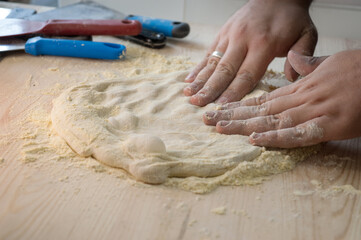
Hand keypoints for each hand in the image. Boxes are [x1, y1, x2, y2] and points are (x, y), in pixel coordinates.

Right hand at [184, 0, 316, 105]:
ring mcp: (230, 35)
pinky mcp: (222, 33)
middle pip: (224, 70)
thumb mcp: (307, 33)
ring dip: (200, 80)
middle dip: (210, 89)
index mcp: (265, 43)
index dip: (233, 92)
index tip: (222, 107)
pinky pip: (208, 52)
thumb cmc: (291, 19)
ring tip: (189, 95)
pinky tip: (189, 80)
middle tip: (198, 105)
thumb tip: (291, 78)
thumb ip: (303, 55)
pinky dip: (198, 67)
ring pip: (212, 62)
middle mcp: (243, 39)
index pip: (246, 74)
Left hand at [203, 49, 360, 147]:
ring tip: (220, 128)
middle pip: (260, 110)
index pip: (263, 99)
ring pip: (272, 120)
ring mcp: (314, 111)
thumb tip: (293, 64)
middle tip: (207, 120)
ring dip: (244, 126)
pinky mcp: (330, 125)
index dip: (240, 106)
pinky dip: (277, 138)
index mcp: (301, 87)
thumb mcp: (331, 63)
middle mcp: (301, 99)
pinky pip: (298, 134)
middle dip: (232, 115)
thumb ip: (309, 66)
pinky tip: (256, 141)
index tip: (220, 110)